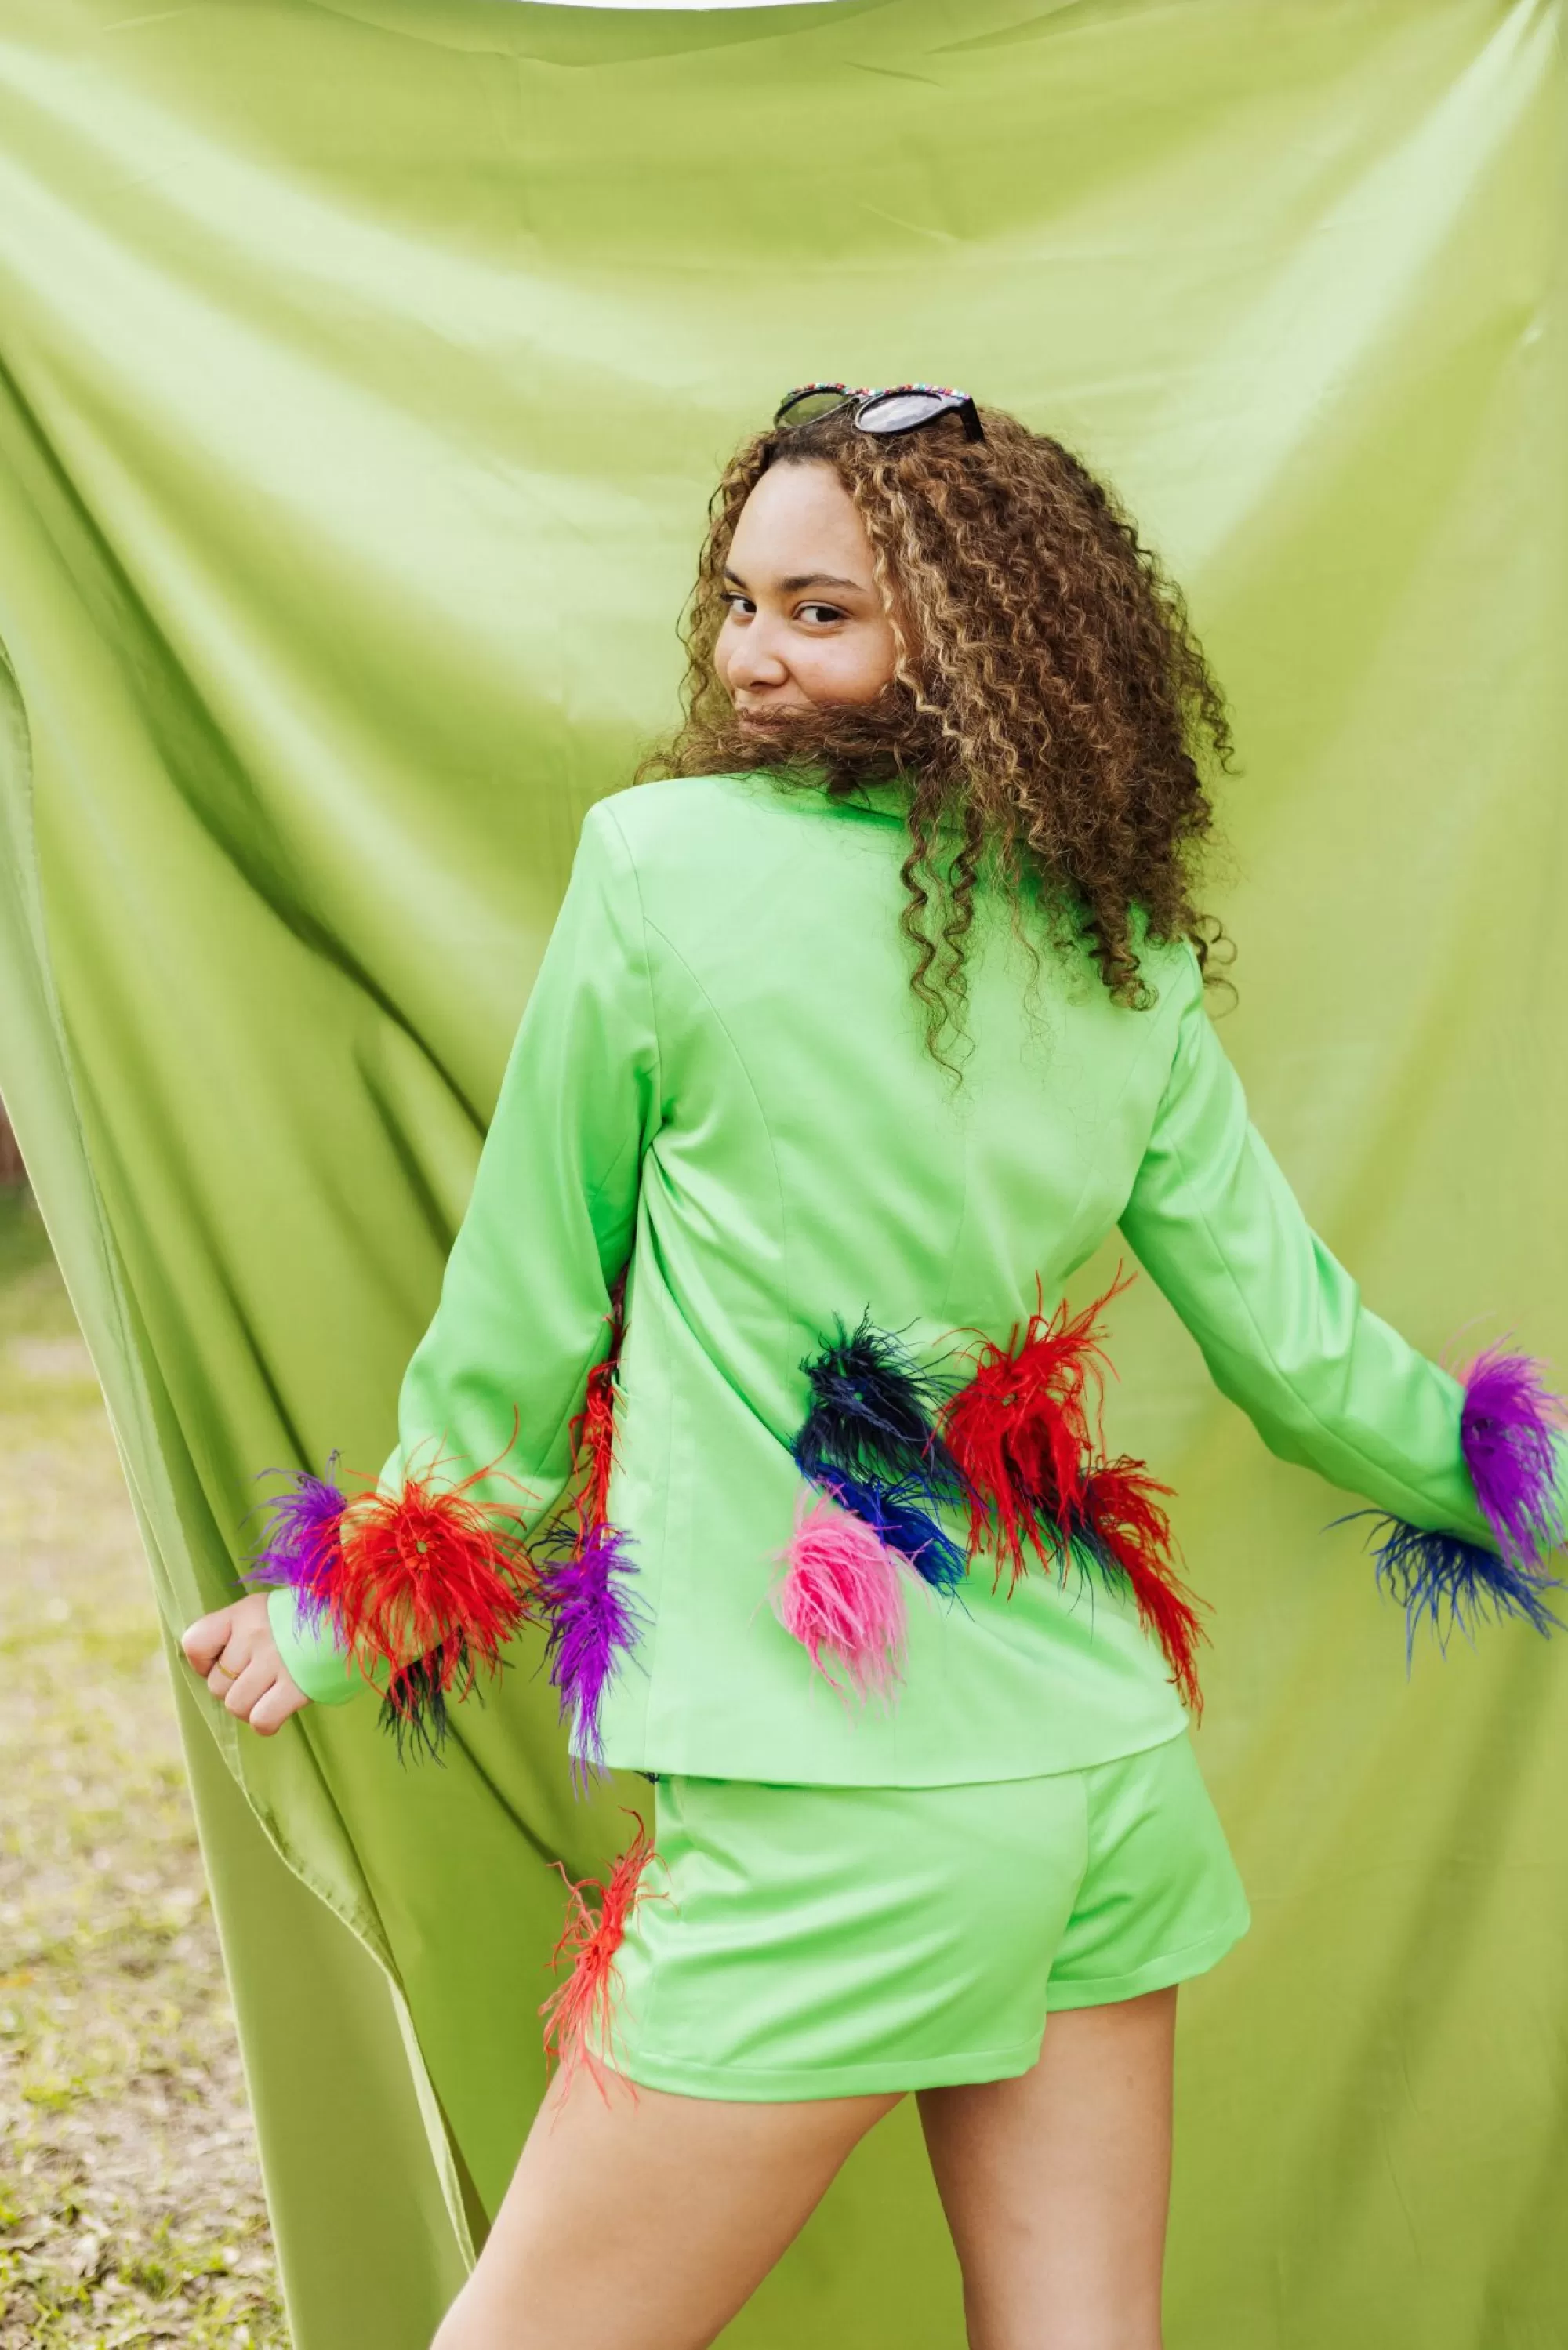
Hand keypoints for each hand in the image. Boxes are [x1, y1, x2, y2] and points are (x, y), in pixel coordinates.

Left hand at [181, 1592, 310, 1734]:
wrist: (359, 1616)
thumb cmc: (306, 1619)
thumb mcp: (266, 1610)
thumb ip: (236, 1632)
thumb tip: (209, 1668)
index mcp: (245, 1612)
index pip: (194, 1644)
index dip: (203, 1662)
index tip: (223, 1660)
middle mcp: (256, 1635)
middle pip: (216, 1686)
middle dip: (234, 1688)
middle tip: (260, 1675)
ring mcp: (276, 1661)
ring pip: (236, 1706)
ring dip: (251, 1707)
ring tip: (271, 1691)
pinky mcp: (298, 1686)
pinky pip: (261, 1720)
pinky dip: (266, 1722)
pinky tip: (279, 1708)